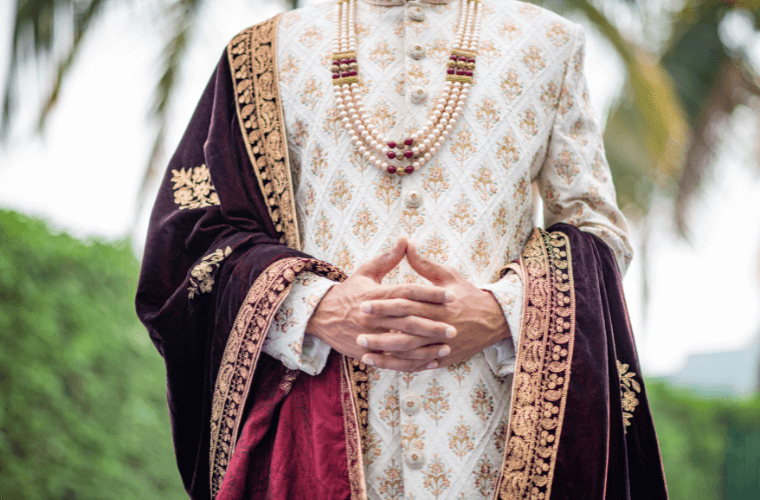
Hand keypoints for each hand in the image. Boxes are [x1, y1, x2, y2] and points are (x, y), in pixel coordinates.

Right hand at [306, 237, 455, 371]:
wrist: (320, 315)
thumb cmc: (348, 292)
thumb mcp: (366, 272)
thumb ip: (388, 258)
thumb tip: (406, 238)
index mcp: (375, 295)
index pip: (407, 293)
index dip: (430, 294)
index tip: (450, 296)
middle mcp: (373, 316)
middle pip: (407, 320)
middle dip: (432, 324)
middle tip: (454, 327)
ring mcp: (369, 337)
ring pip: (402, 344)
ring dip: (426, 347)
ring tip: (446, 346)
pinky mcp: (366, 353)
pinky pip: (393, 361)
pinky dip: (413, 363)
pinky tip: (431, 362)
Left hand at [359, 241, 509, 367]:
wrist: (495, 320)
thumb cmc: (468, 294)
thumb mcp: (448, 275)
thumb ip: (424, 263)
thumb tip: (406, 242)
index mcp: (439, 304)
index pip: (406, 304)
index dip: (384, 305)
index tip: (363, 303)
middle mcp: (440, 326)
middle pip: (405, 330)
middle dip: (380, 331)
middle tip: (358, 330)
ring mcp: (442, 345)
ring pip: (410, 352)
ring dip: (386, 354)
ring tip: (364, 352)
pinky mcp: (444, 358)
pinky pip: (419, 364)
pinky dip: (400, 366)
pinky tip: (383, 364)